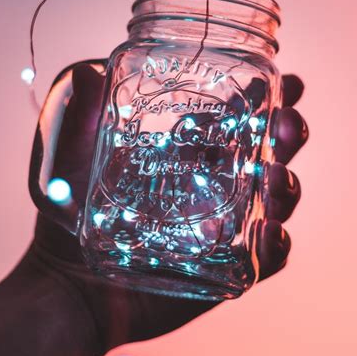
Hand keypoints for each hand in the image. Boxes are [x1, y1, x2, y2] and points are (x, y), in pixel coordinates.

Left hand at [31, 64, 308, 351]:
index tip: (289, 82)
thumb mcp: (72, 160)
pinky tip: (270, 231)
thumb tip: (85, 71)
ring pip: (276, 200)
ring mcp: (224, 226)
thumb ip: (80, 117)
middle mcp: (214, 185)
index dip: (268, 98)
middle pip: (270, 153)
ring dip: (288, 185)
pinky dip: (277, 244)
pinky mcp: (225, 268)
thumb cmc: (70, 218)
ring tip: (275, 176)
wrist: (67, 284)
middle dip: (290, 134)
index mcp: (188, 153)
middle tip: (288, 124)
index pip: (238, 118)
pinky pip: (266, 257)